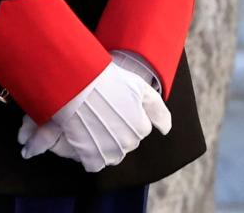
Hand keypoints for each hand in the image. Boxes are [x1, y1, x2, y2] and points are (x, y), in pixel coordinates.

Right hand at [19, 59, 170, 171]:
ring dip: (105, 142)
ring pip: (112, 153)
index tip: (115, 102)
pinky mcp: (90, 156)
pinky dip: (91, 153)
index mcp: (141, 128)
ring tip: (92, 122)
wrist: (77, 83)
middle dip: (117, 129)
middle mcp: (127, 144)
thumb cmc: (107, 81)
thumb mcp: (139, 86)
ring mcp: (108, 152)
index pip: (140, 127)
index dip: (128, 113)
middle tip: (102, 111)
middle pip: (126, 141)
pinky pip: (95, 163)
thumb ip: (158, 109)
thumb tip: (166, 129)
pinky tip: (85, 136)